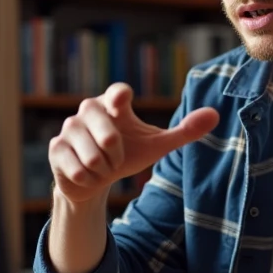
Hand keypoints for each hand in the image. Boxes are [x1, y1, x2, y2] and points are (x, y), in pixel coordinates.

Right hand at [49, 82, 218, 203]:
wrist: (96, 179)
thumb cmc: (128, 154)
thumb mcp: (157, 145)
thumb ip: (184, 131)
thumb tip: (216, 114)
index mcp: (113, 104)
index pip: (116, 93)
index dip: (118, 96)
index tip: (121, 102)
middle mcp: (88, 110)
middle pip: (107, 132)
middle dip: (116, 153)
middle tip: (115, 157)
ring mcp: (69, 128)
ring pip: (92, 155)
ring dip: (103, 168)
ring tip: (102, 165)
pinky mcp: (56, 148)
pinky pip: (76, 168)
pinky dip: (88, 178)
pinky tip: (87, 174)